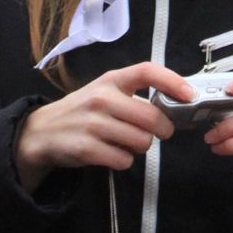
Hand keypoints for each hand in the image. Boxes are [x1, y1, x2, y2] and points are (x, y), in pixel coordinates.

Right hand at [14, 62, 190, 191]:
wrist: (42, 131)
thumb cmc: (83, 111)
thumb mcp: (104, 92)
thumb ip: (134, 96)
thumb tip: (176, 106)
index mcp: (110, 80)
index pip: (146, 71)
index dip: (173, 81)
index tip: (190, 95)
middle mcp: (102, 98)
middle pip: (153, 118)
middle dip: (163, 130)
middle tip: (157, 133)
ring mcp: (93, 123)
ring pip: (142, 142)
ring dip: (140, 147)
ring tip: (125, 142)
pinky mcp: (86, 148)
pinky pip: (124, 160)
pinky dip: (123, 161)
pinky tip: (110, 153)